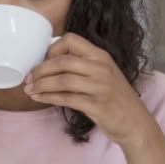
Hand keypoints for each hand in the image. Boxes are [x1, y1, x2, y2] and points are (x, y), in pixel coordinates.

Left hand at [23, 33, 155, 147]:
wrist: (136, 123)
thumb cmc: (114, 97)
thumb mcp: (102, 74)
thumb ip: (81, 66)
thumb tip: (47, 64)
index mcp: (100, 56)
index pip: (71, 40)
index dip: (52, 49)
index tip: (43, 61)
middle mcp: (101, 68)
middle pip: (62, 61)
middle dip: (40, 70)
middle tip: (28, 79)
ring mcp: (100, 87)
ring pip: (62, 81)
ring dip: (41, 85)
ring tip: (29, 90)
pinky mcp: (97, 105)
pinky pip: (66, 99)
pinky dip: (49, 98)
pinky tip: (39, 98)